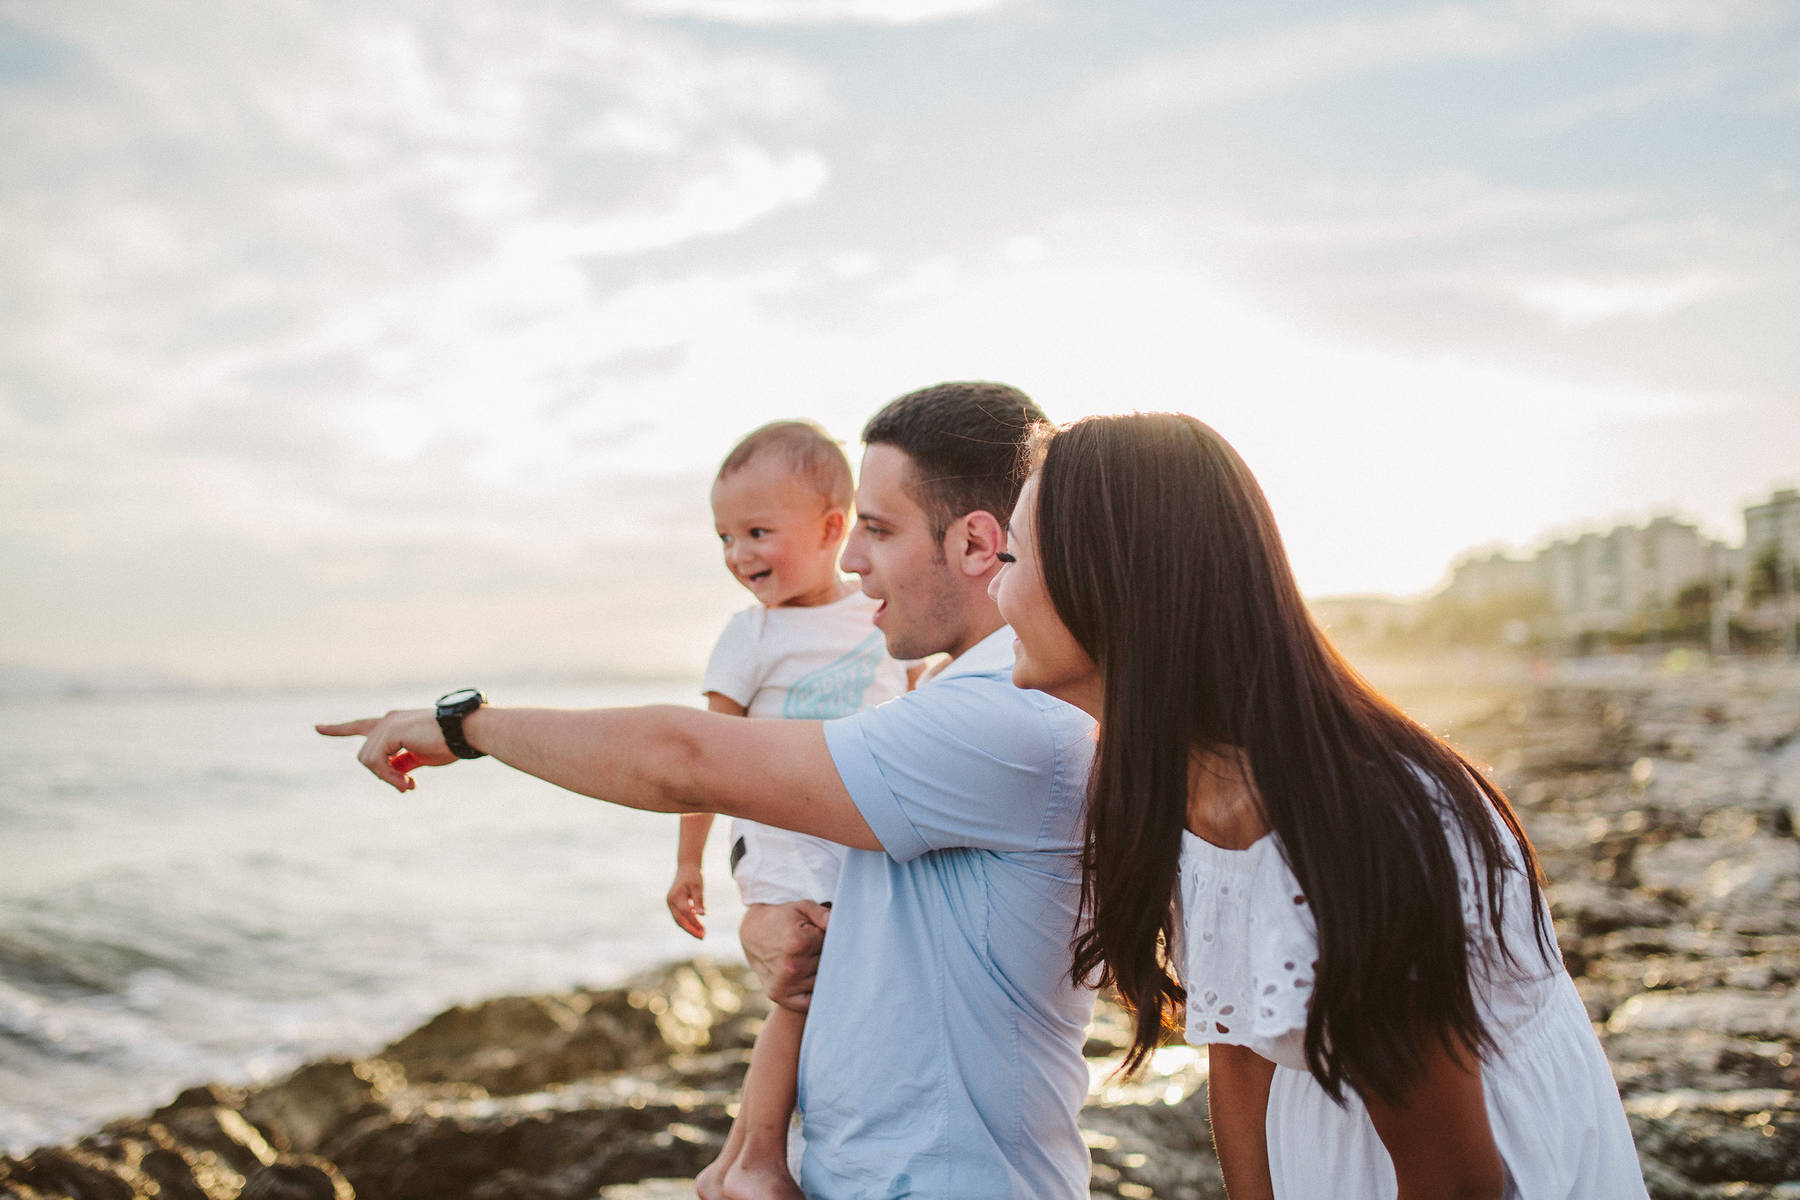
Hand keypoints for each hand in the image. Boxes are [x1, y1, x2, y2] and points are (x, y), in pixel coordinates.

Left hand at [315, 710, 456, 791]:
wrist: (465, 732)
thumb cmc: (450, 743)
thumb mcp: (421, 756)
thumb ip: (403, 762)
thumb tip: (395, 775)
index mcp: (393, 723)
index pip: (360, 725)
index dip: (338, 729)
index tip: (317, 728)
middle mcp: (387, 721)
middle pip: (366, 757)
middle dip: (383, 775)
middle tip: (408, 785)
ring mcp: (387, 725)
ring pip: (369, 761)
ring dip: (388, 778)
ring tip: (410, 784)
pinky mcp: (390, 732)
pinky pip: (377, 763)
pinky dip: (390, 776)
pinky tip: (410, 782)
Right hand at [667, 865, 706, 938]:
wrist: (687, 867)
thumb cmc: (694, 875)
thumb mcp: (698, 886)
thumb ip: (699, 900)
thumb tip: (703, 915)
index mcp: (675, 897)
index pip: (686, 914)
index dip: (695, 923)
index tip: (704, 931)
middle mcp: (670, 901)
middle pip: (680, 920)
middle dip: (691, 930)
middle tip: (702, 937)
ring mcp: (670, 903)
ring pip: (679, 920)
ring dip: (690, 928)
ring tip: (701, 934)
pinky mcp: (673, 904)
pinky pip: (680, 916)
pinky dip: (688, 922)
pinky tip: (698, 925)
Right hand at [738, 900, 829, 1012]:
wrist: (753, 932)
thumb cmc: (783, 918)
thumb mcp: (802, 907)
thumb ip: (823, 914)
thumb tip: (839, 925)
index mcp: (799, 944)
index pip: (835, 947)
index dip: (836, 941)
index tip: (830, 936)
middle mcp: (792, 967)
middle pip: (830, 967)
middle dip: (831, 958)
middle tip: (823, 949)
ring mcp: (785, 984)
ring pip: (822, 984)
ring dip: (823, 975)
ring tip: (813, 960)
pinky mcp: (779, 995)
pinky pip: (808, 1002)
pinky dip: (814, 994)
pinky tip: (813, 981)